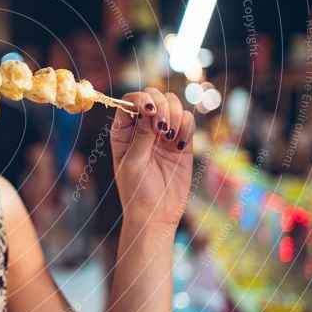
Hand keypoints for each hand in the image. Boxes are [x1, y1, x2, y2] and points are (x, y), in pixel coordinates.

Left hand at [109, 87, 193, 227]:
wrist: (156, 214)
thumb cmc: (136, 191)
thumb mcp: (134, 163)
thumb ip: (142, 136)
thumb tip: (151, 110)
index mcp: (123, 131)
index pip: (130, 101)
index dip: (142, 99)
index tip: (151, 110)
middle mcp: (142, 128)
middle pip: (154, 96)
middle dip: (161, 105)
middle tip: (162, 128)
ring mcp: (163, 133)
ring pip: (174, 105)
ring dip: (175, 114)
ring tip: (170, 138)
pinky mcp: (182, 142)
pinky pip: (188, 121)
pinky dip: (186, 126)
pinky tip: (180, 145)